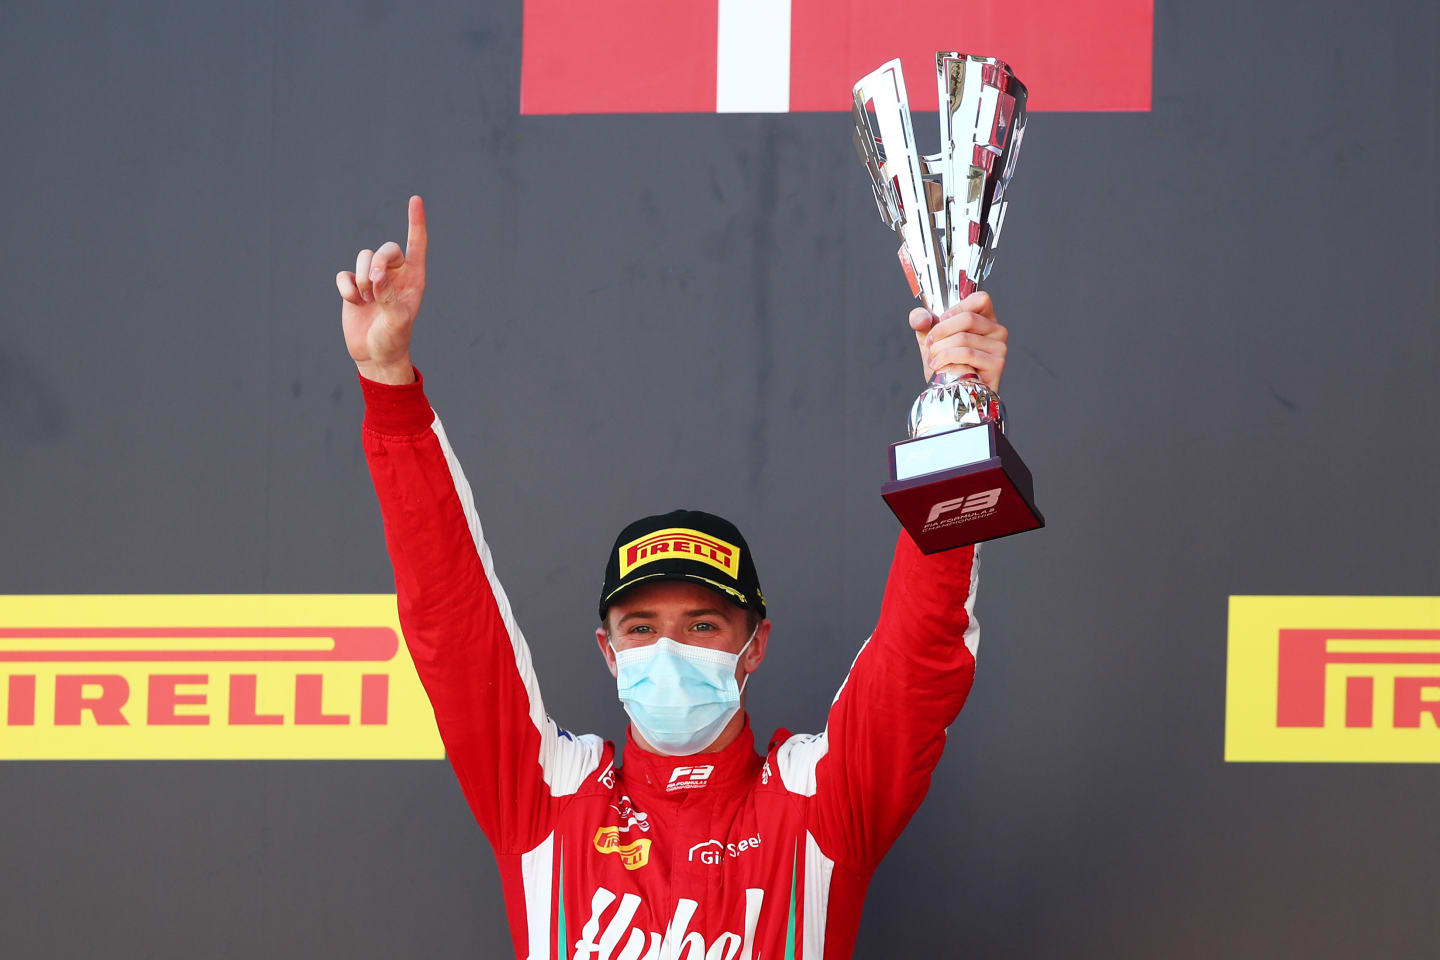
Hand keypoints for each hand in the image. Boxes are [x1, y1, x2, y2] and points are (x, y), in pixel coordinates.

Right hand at [335, 195, 427, 384]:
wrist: (374, 355)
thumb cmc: (393, 339)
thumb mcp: (397, 322)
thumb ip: (389, 297)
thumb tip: (377, 276)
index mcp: (414, 279)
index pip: (417, 244)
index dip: (416, 222)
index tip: (415, 199)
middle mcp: (395, 275)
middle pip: (386, 248)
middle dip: (378, 263)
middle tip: (374, 286)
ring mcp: (373, 279)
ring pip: (364, 257)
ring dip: (362, 279)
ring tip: (367, 300)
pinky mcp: (353, 286)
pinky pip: (344, 273)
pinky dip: (346, 287)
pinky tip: (353, 302)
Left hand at [907, 291, 1008, 392]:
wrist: (951, 394)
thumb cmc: (946, 365)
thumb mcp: (931, 339)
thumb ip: (923, 322)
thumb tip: (921, 317)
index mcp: (985, 319)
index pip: (981, 298)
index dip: (956, 308)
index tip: (940, 321)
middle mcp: (997, 330)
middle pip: (967, 318)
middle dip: (940, 331)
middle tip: (930, 344)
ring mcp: (999, 347)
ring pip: (963, 338)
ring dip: (940, 349)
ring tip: (933, 359)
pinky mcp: (997, 363)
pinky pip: (967, 353)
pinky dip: (947, 359)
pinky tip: (939, 367)